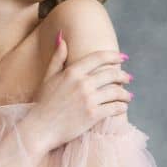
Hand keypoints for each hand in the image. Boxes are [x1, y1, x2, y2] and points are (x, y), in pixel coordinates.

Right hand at [25, 35, 131, 152]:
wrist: (39, 129)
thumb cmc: (42, 104)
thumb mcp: (48, 77)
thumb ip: (57, 57)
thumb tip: (62, 37)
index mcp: (72, 72)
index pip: (99, 58)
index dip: (114, 56)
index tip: (123, 57)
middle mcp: (82, 83)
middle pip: (111, 74)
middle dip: (123, 76)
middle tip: (128, 78)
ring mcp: (88, 100)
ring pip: (116, 92)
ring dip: (125, 93)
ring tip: (128, 96)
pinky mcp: (92, 116)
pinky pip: (114, 108)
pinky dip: (121, 106)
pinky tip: (123, 107)